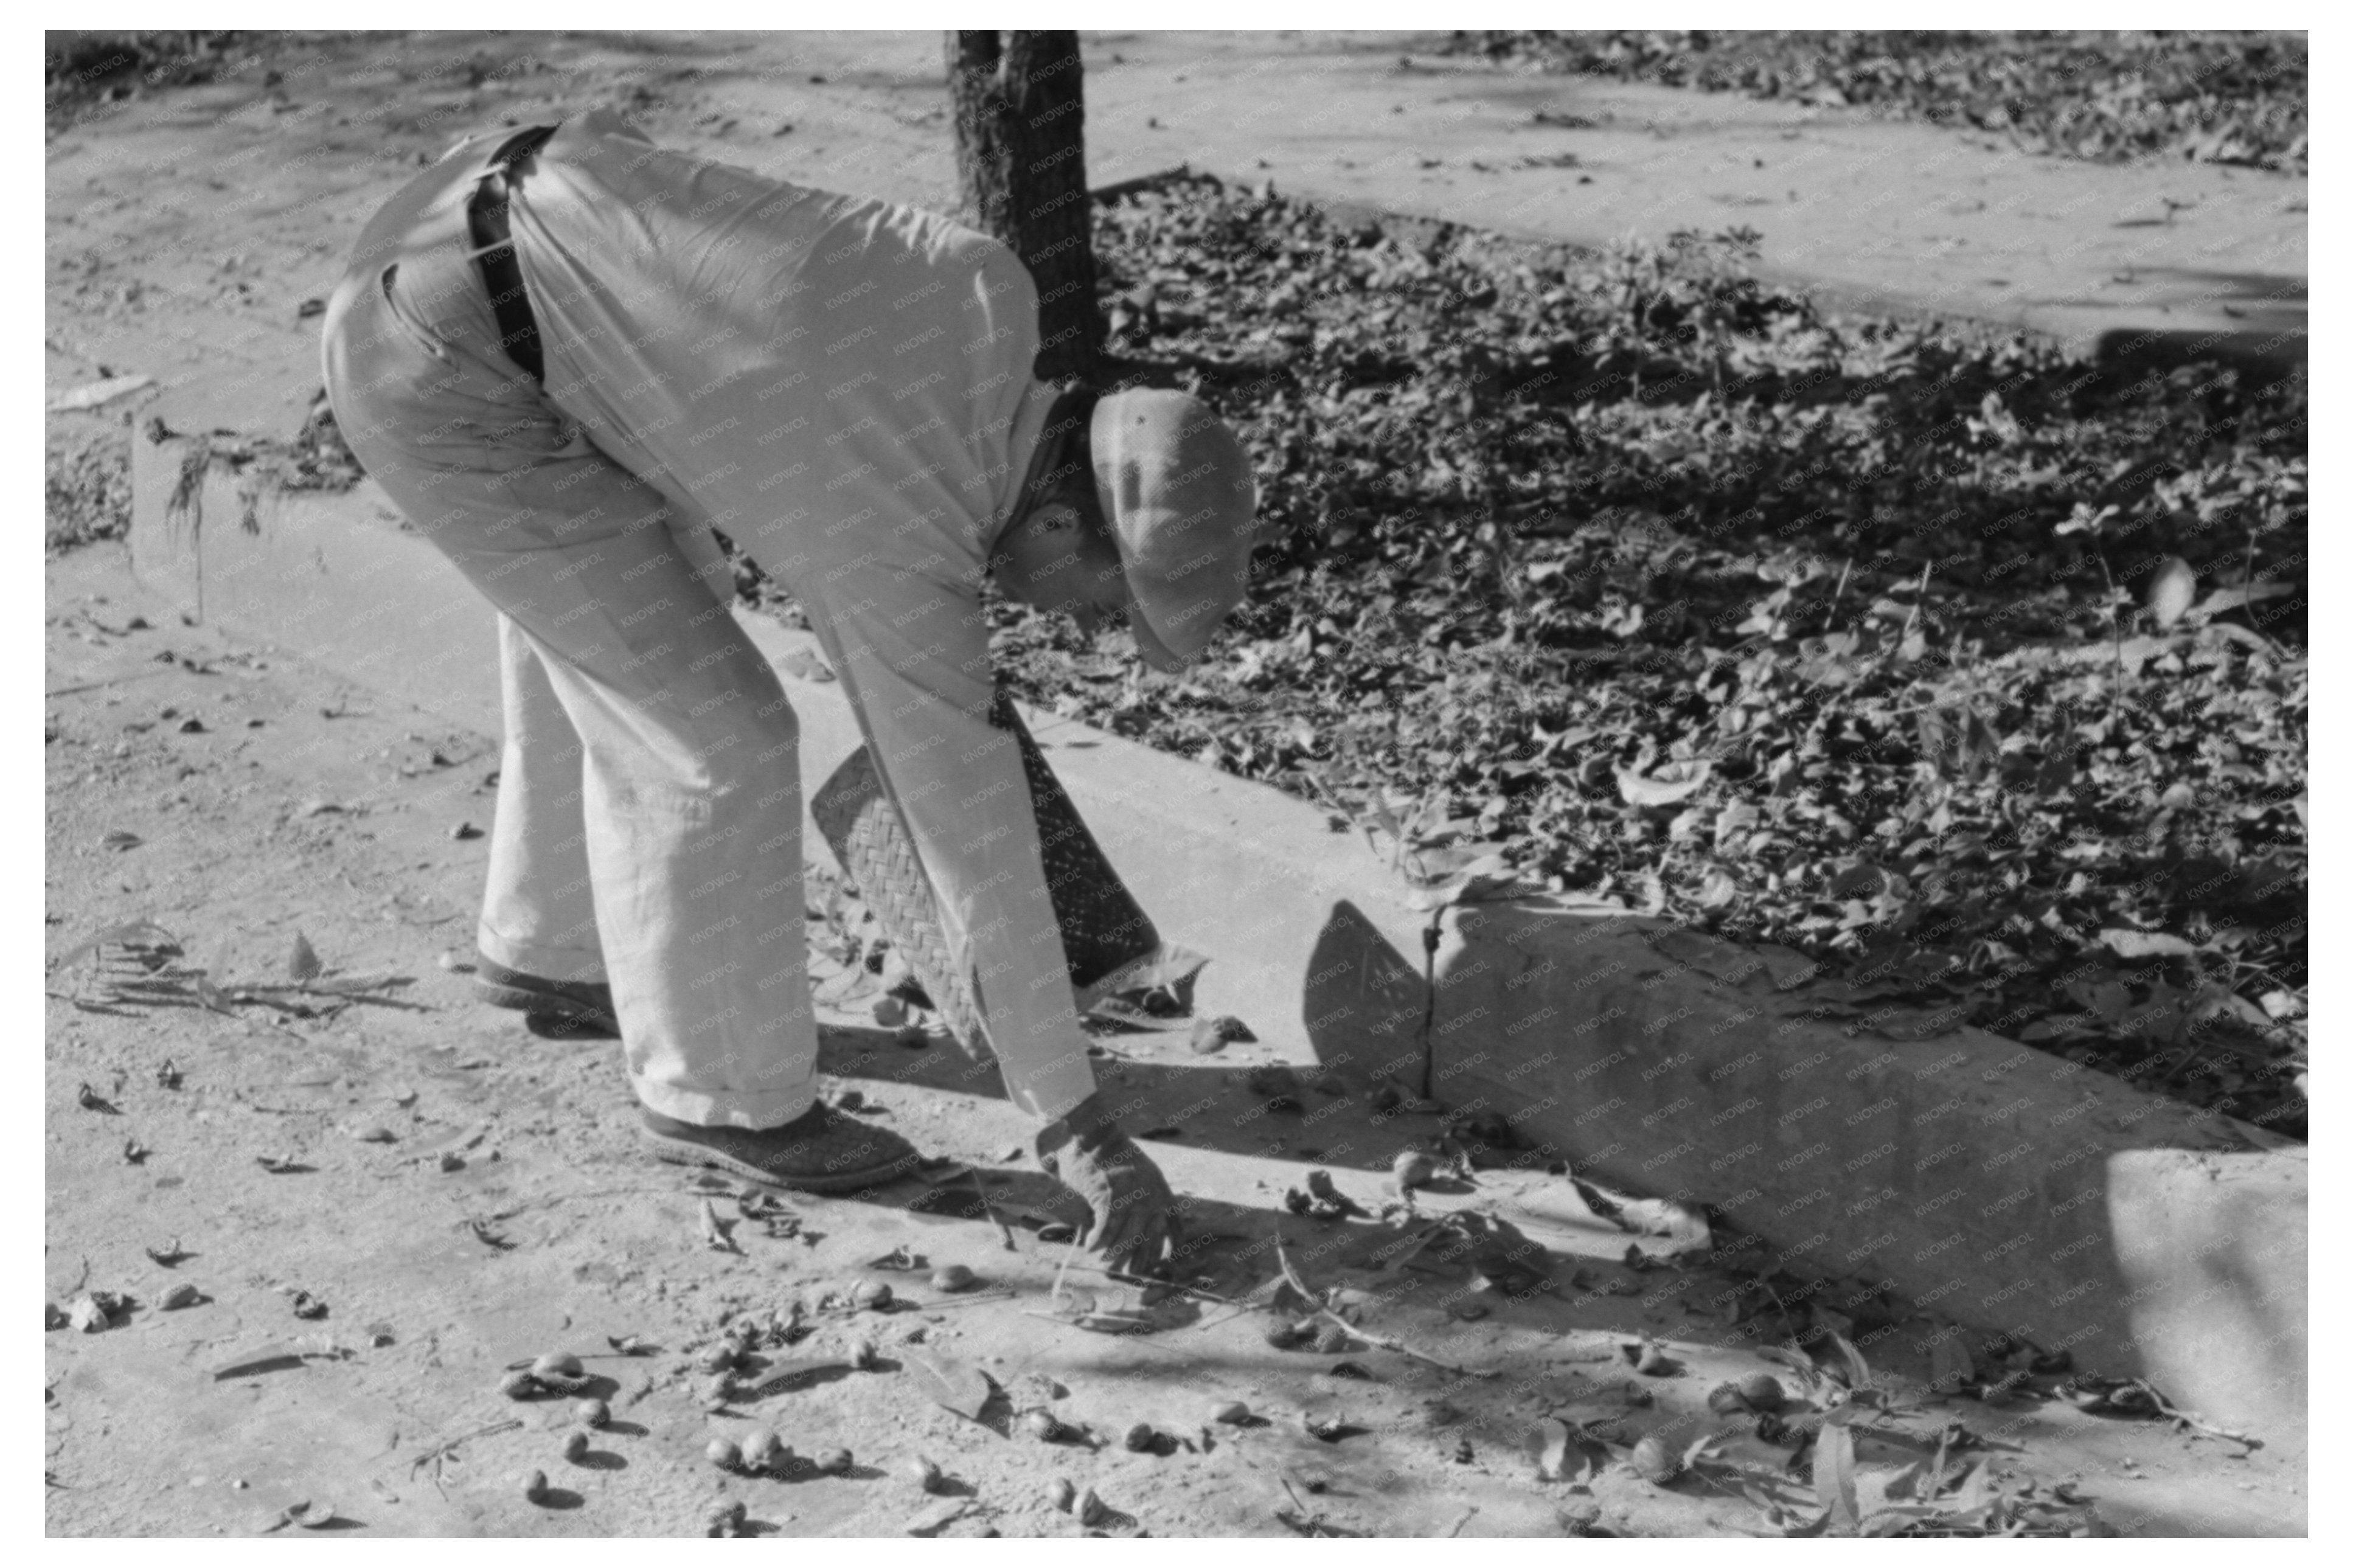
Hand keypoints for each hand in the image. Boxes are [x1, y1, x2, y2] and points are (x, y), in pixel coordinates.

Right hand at [1036, 1094, 1178, 1273]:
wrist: (1094, 1134)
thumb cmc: (1114, 1153)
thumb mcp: (1146, 1170)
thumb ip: (1154, 1194)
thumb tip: (1159, 1225)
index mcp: (1163, 1191)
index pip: (1174, 1228)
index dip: (1170, 1250)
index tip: (1164, 1265)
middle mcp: (1151, 1197)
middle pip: (1150, 1242)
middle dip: (1141, 1262)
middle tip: (1130, 1273)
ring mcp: (1130, 1199)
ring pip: (1125, 1240)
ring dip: (1114, 1256)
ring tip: (1106, 1263)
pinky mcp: (1107, 1199)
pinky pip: (1103, 1231)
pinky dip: (1096, 1242)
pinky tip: (1089, 1247)